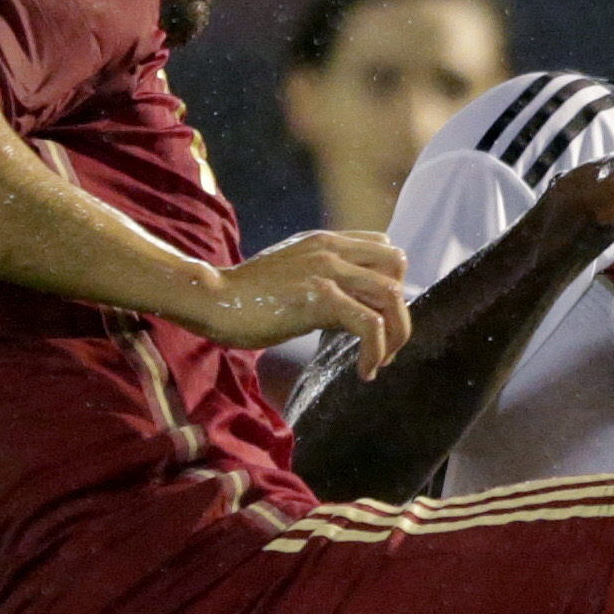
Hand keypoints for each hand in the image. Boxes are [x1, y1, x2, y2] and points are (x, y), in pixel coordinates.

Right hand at [190, 229, 412, 374]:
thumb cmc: (249, 296)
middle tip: (386, 344)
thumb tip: (359, 312)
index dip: (392, 283)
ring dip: (395, 335)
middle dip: (399, 309)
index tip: (381, 318)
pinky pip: (370, 325)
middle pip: (397, 267)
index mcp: (326, 242)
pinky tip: (363, 371)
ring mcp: (327, 270)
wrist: (213, 300)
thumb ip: (328, 282)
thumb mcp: (295, 276)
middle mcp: (331, 249)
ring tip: (378, 361)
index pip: (385, 247)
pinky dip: (375, 352)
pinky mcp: (320, 297)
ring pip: (391, 296)